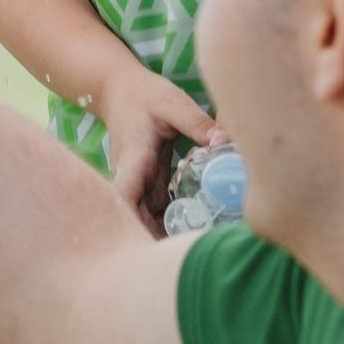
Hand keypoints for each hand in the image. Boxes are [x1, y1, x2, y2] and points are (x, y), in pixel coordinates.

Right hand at [97, 67, 217, 234]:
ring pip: (146, 216)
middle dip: (154, 238)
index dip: (135, 222)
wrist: (118, 88)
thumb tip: (226, 142)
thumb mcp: (172, 103)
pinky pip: (157, 207)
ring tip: (194, 250)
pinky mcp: (148, 180)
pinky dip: (172, 219)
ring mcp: (139, 180)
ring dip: (164, 233)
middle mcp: (132, 175)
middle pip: (135, 218)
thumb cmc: (143, 94)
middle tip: (186, 256)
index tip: (154, 240)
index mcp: (135, 158)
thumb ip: (198, 124)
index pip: (126, 197)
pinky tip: (194, 231)